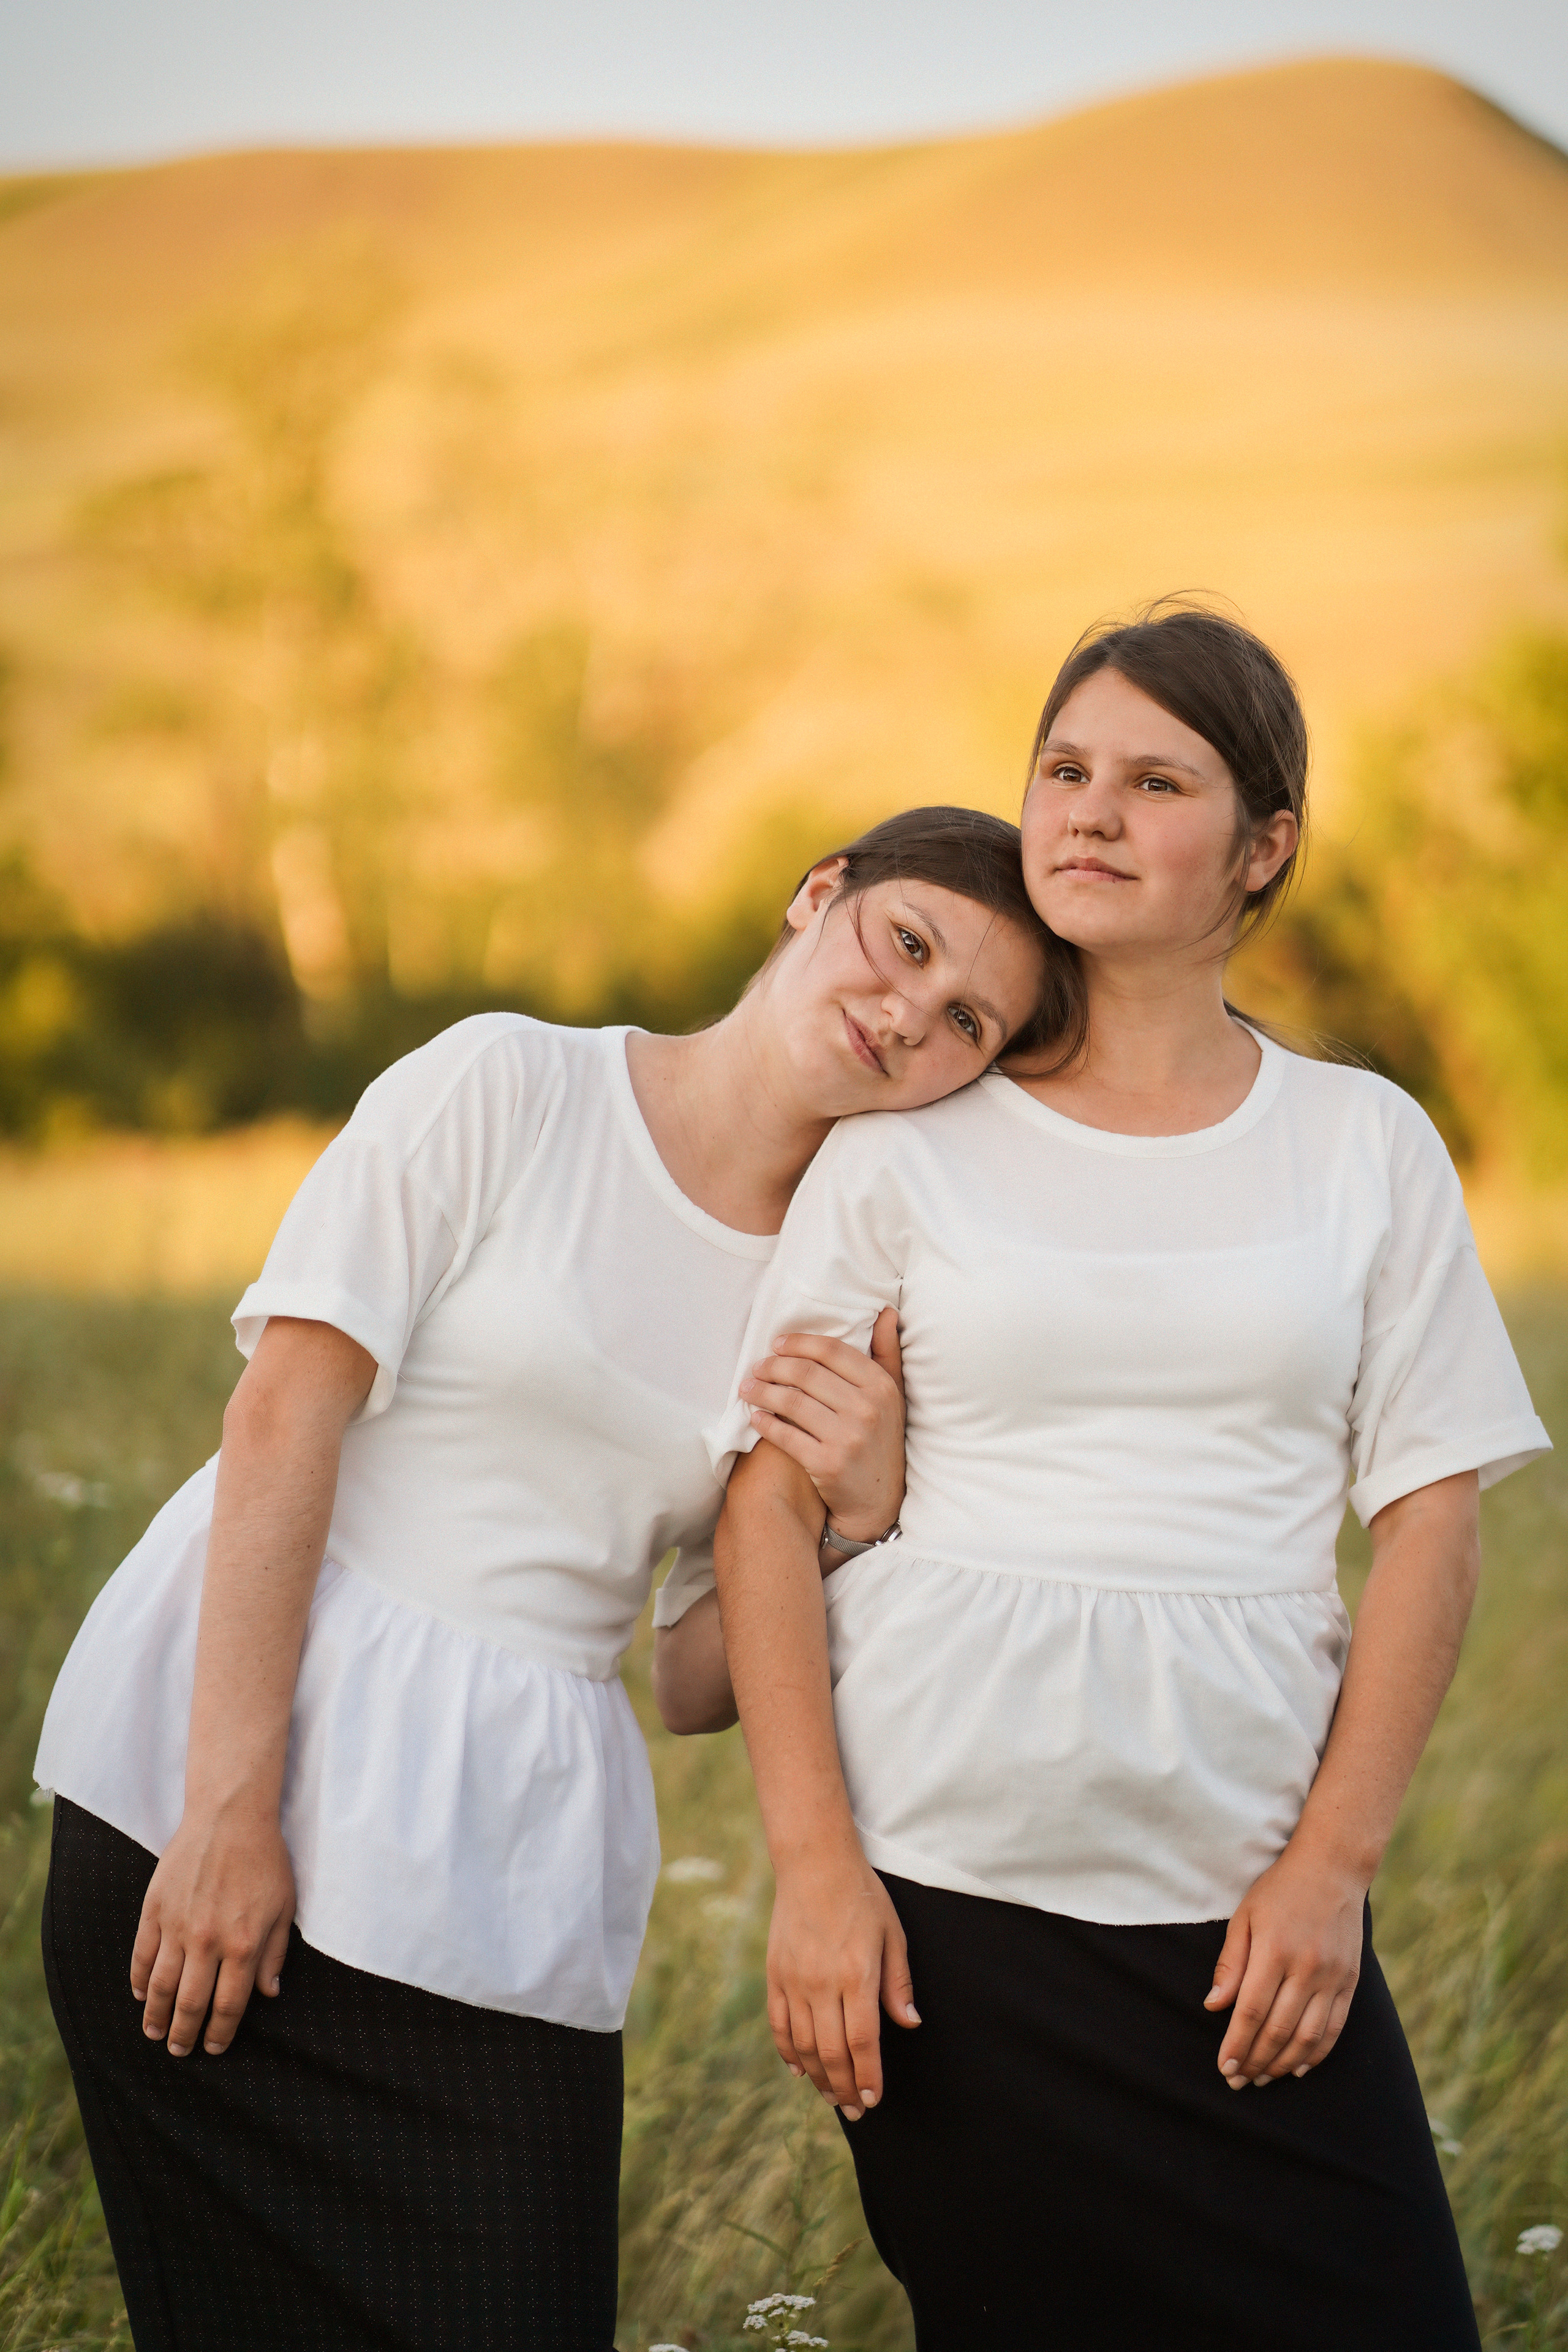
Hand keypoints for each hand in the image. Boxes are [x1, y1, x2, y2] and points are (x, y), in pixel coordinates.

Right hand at [131, 1805, 296, 2057]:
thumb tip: (270, 1993)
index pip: (228, 2006)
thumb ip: (276, 1954)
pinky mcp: (155, 1909)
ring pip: (160, 1987)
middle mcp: (208, 1942)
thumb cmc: (265, 1860)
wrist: (230, 1817)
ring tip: (155, 2033)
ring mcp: (177, 1926)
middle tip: (181, 2050)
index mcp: (243, 1945)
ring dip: (156, 2016)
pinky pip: (141, 1956)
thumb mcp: (285, 1907)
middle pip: (190, 2004)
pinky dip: (138, 1981)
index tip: (215, 2048)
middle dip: (185, 2035)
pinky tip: (140, 1995)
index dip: (220, 2033)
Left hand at [739, 1307, 904, 1543]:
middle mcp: (867, 1409)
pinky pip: (786, 1436)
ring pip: (792, 1402)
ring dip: (762, 1391)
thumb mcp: (893, 1396)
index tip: (776, 1343)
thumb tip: (885, 1311)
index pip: (832, 1351)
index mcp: (881, 1386)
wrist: (877, 1501)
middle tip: (756, 1366)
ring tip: (747, 1388)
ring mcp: (848, 1437)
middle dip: (774, 1366)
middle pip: (807, 1374)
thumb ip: (887, 1352)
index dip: (798, 1343)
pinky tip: (754, 1417)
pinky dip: (765, 1424)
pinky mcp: (827, 1464)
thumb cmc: (881, 1440)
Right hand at [766, 1847, 919, 2119]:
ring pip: (804, 2045)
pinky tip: (799, 2070)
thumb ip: (898, 1982)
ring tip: (833, 2096)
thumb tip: (909, 2023)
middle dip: (845, 2088)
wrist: (814, 1862)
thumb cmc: (861, 1895)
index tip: (874, 2099)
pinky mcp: (775, 1974)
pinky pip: (779, 2024)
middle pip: (832, 2052)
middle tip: (856, 2110)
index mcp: (856, 1975)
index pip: (862, 2043)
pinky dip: (788, 2052)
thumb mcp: (892, 1934)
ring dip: (819, 2077)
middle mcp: (822, 1983)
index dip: (868, 2077)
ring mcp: (794, 1980)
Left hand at [1204, 1842, 1365, 2086]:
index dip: (1236, 2045)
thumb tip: (1213, 2005)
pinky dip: (1317, 2053)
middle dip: (1255, 2061)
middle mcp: (1306, 1967)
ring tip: (1264, 2078)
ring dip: (1283, 2064)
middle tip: (1238, 2080)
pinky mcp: (1350, 1981)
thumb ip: (1230, 1963)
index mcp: (1274, 1950)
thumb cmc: (1279, 1890)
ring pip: (1308, 2036)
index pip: (1250, 2012)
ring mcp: (1332, 1976)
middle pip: (1278, 2030)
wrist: (1333, 1868)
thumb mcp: (1244, 1916)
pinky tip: (1299, 2066)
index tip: (1224, 2067)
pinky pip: (1335, 2027)